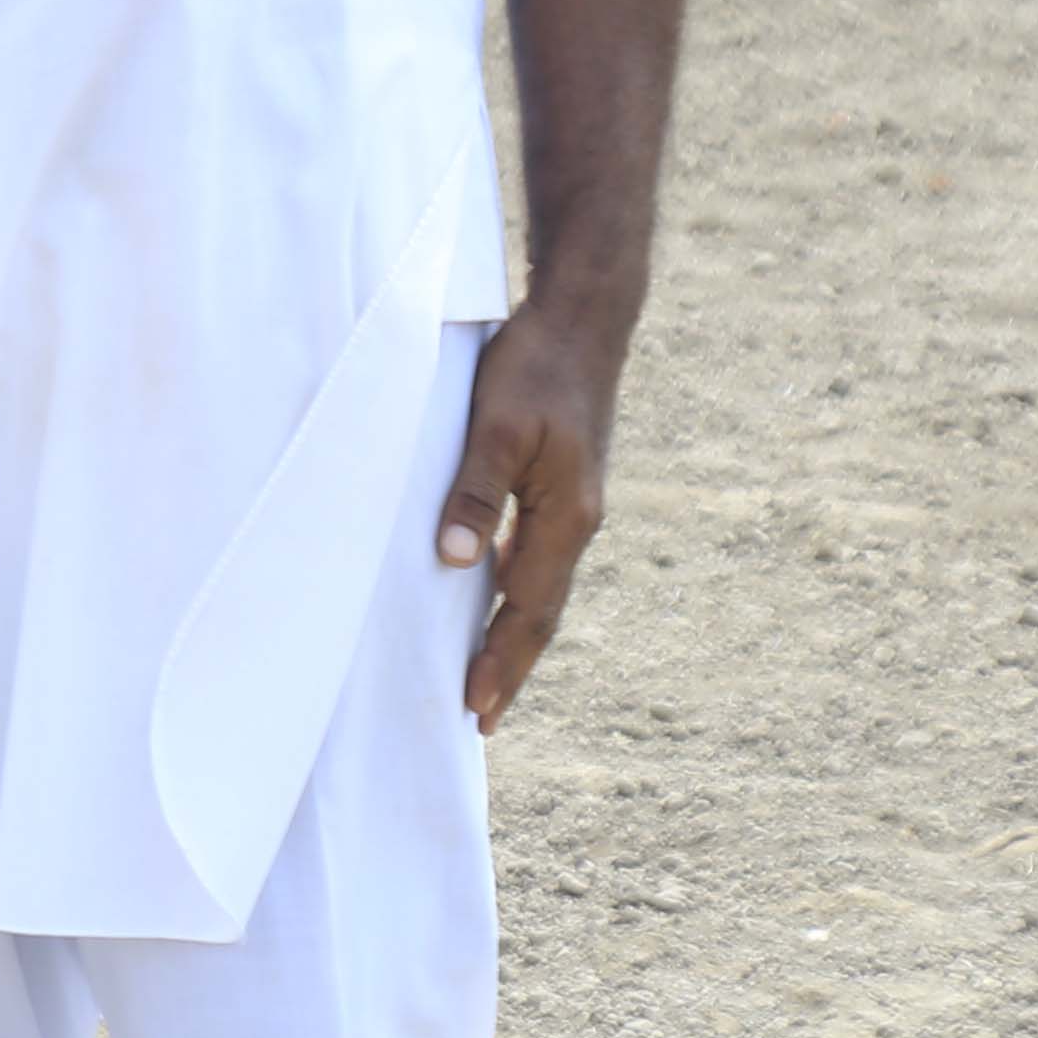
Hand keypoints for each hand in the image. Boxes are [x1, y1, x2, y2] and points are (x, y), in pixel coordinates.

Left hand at [436, 304, 627, 731]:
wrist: (581, 320)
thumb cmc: (536, 367)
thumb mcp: (496, 426)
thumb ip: (476, 493)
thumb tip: (457, 563)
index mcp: (567, 518)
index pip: (532, 610)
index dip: (504, 661)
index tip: (479, 708)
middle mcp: (576, 522)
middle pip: (541, 610)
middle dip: (511, 664)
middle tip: (481, 717)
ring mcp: (571, 504)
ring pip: (539, 584)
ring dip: (512, 630)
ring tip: (482, 672)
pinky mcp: (559, 485)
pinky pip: (534, 553)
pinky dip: (512, 587)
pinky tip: (487, 594)